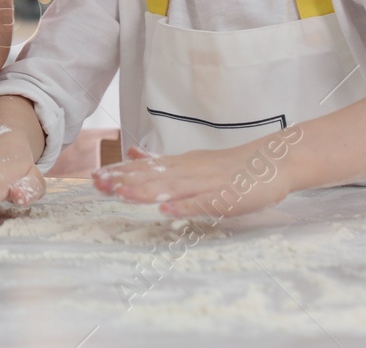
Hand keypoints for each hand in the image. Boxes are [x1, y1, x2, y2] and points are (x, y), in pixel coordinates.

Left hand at [91, 144, 292, 218]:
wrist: (272, 162)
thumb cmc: (230, 167)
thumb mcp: (191, 160)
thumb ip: (162, 162)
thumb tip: (131, 155)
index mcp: (180, 165)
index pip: (144, 169)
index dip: (119, 173)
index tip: (93, 177)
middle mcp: (189, 171)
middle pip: (153, 176)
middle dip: (124, 181)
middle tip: (97, 184)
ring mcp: (207, 184)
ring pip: (173, 187)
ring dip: (147, 191)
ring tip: (123, 194)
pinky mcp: (227, 197)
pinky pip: (203, 202)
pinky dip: (185, 206)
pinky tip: (166, 210)